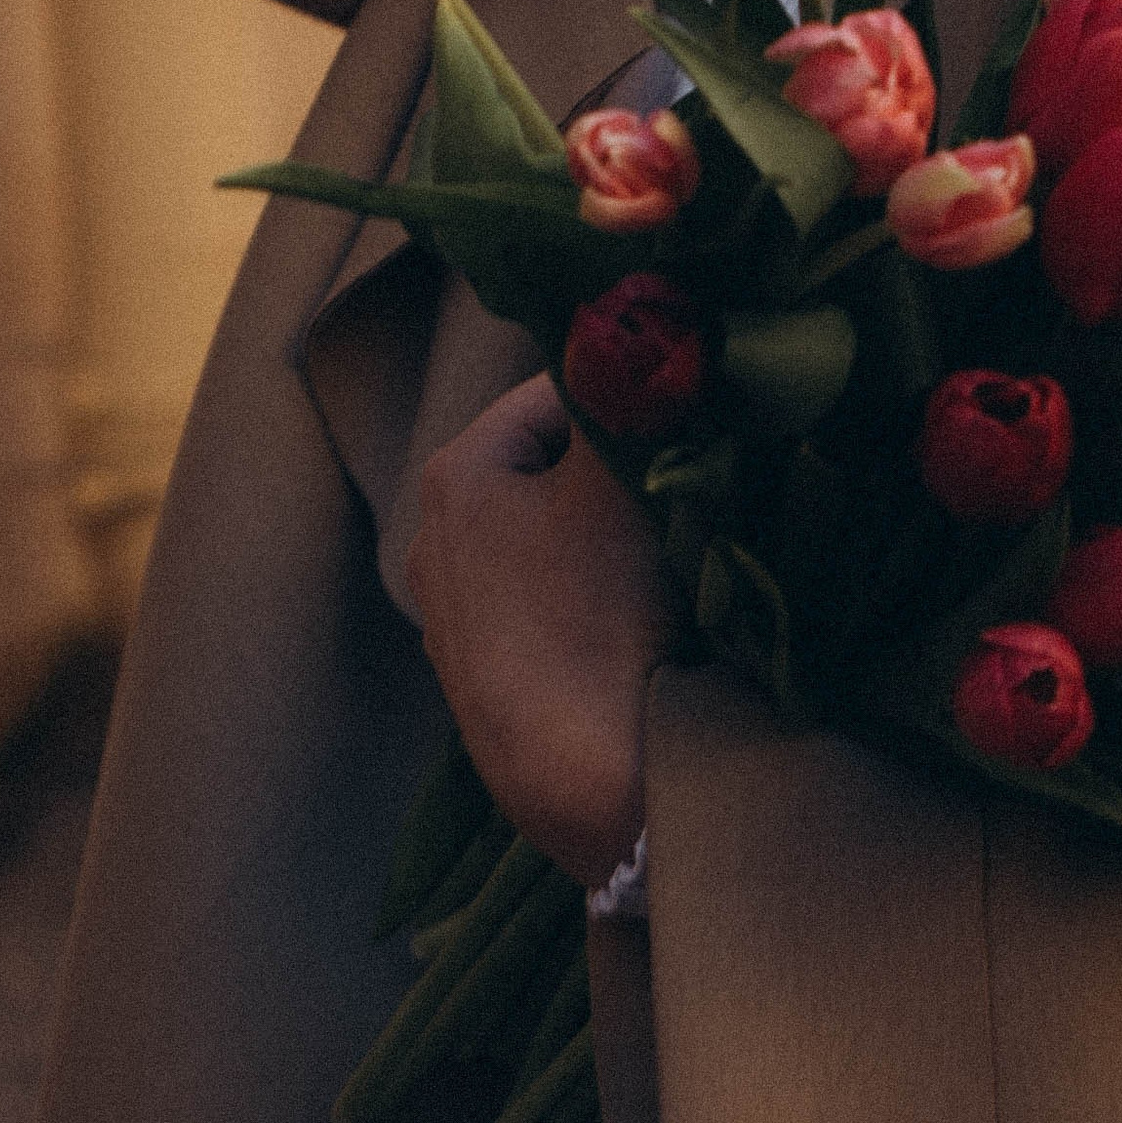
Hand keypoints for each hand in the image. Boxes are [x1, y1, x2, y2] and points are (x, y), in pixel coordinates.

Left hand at [404, 376, 673, 886]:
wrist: (595, 783)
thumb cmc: (601, 612)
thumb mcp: (620, 479)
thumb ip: (624, 393)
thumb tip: (644, 339)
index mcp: (454, 477)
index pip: (555, 393)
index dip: (628, 400)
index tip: (687, 422)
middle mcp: (433, 545)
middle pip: (551, 472)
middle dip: (616, 474)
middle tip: (686, 490)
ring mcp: (455, 625)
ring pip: (551, 544)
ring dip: (607, 543)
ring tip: (669, 566)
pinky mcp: (484, 690)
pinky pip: (551, 611)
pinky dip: (592, 605)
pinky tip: (637, 633)